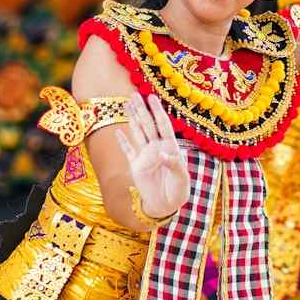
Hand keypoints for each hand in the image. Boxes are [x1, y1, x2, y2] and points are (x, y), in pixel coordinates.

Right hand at [115, 94, 188, 220]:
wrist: (166, 206)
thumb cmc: (178, 192)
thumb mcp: (181, 179)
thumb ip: (173, 164)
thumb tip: (163, 153)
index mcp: (170, 147)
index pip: (163, 125)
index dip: (158, 111)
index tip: (152, 97)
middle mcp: (157, 148)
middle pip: (148, 124)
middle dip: (141, 109)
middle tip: (134, 94)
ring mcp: (145, 156)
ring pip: (137, 133)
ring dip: (132, 119)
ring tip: (126, 104)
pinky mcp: (136, 166)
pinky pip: (128, 150)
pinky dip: (122, 141)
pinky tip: (118, 131)